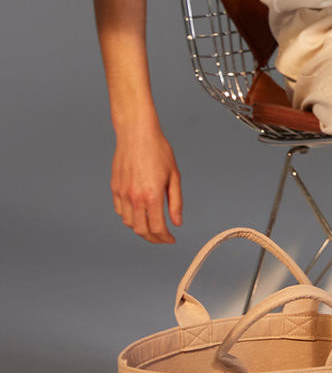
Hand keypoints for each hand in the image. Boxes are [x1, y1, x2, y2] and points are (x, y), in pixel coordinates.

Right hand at [111, 125, 182, 242]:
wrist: (136, 133)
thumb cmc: (158, 150)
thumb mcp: (174, 175)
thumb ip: (175, 202)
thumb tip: (177, 222)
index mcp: (152, 195)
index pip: (157, 227)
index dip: (165, 238)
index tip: (170, 239)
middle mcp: (135, 197)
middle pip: (142, 230)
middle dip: (153, 238)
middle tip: (162, 238)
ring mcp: (122, 193)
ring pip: (129, 223)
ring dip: (141, 229)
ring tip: (152, 227)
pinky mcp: (115, 188)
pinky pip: (120, 211)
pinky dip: (129, 218)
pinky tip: (139, 214)